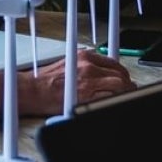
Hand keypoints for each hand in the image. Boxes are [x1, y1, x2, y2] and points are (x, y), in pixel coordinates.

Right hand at [0, 49, 135, 117]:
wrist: (33, 90)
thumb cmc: (46, 80)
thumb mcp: (68, 63)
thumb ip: (86, 66)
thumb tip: (101, 73)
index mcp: (85, 56)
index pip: (114, 62)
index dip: (122, 73)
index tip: (124, 79)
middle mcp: (89, 66)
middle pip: (120, 73)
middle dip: (127, 83)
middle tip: (128, 90)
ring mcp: (89, 81)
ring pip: (119, 85)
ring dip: (125, 92)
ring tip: (124, 98)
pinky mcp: (87, 96)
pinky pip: (109, 98)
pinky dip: (114, 101)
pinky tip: (113, 104)